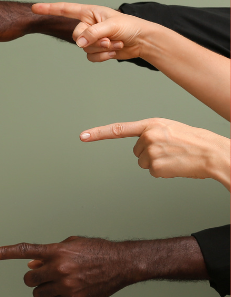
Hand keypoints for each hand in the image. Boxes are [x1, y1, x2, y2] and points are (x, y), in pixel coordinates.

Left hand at [0, 237, 134, 296]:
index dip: (4, 252)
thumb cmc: (95, 251)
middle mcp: (58, 268)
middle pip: (29, 280)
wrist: (121, 264)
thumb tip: (31, 265)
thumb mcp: (70, 245)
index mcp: (55, 251)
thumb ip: (48, 254)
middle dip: (33, 279)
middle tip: (42, 276)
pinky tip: (62, 293)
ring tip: (55, 284)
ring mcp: (66, 285)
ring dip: (42, 290)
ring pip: (38, 294)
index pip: (24, 250)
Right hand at [32, 2, 156, 61]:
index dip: (49, 9)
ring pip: (84, 49)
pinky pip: (91, 57)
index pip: (65, 10)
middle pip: (76, 36)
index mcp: (90, 12)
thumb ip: (93, 33)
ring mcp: (92, 38)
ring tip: (116, 43)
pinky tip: (115, 51)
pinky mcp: (96, 49)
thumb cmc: (130, 27)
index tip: (35, 8)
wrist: (143, 41)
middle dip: (92, 40)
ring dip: (101, 49)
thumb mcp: (111, 26)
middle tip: (108, 40)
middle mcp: (88, 24)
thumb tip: (79, 43)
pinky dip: (103, 56)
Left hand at [80, 118, 230, 188]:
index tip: (83, 136)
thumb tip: (141, 146)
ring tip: (175, 157)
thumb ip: (152, 133)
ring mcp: (151, 152)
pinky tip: (176, 165)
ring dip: (157, 163)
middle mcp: (148, 137)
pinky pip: (153, 172)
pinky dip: (163, 172)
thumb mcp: (170, 129)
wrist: (213, 153)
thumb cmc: (195, 141)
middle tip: (170, 150)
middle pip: (136, 152)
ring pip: (143, 163)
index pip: (118, 129)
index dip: (98, 133)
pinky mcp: (156, 167)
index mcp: (151, 124)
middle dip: (150, 153)